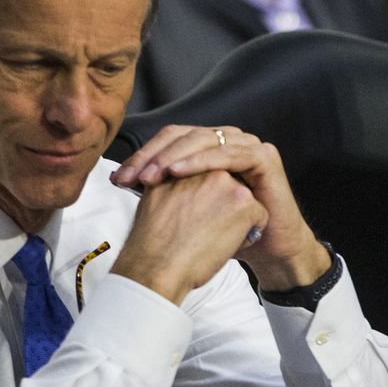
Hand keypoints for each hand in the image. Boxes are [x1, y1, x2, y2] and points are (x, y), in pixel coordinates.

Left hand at [111, 125, 331, 293]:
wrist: (268, 251)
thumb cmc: (227, 233)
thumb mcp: (191, 207)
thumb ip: (168, 187)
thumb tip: (127, 178)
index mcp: (211, 147)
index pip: (172, 139)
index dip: (144, 155)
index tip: (119, 178)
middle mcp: (230, 140)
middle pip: (184, 135)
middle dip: (153, 155)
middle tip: (130, 176)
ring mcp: (248, 146)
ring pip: (203, 140)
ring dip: (172, 156)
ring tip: (150, 175)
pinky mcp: (263, 159)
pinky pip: (228, 154)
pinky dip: (201, 161)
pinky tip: (177, 173)